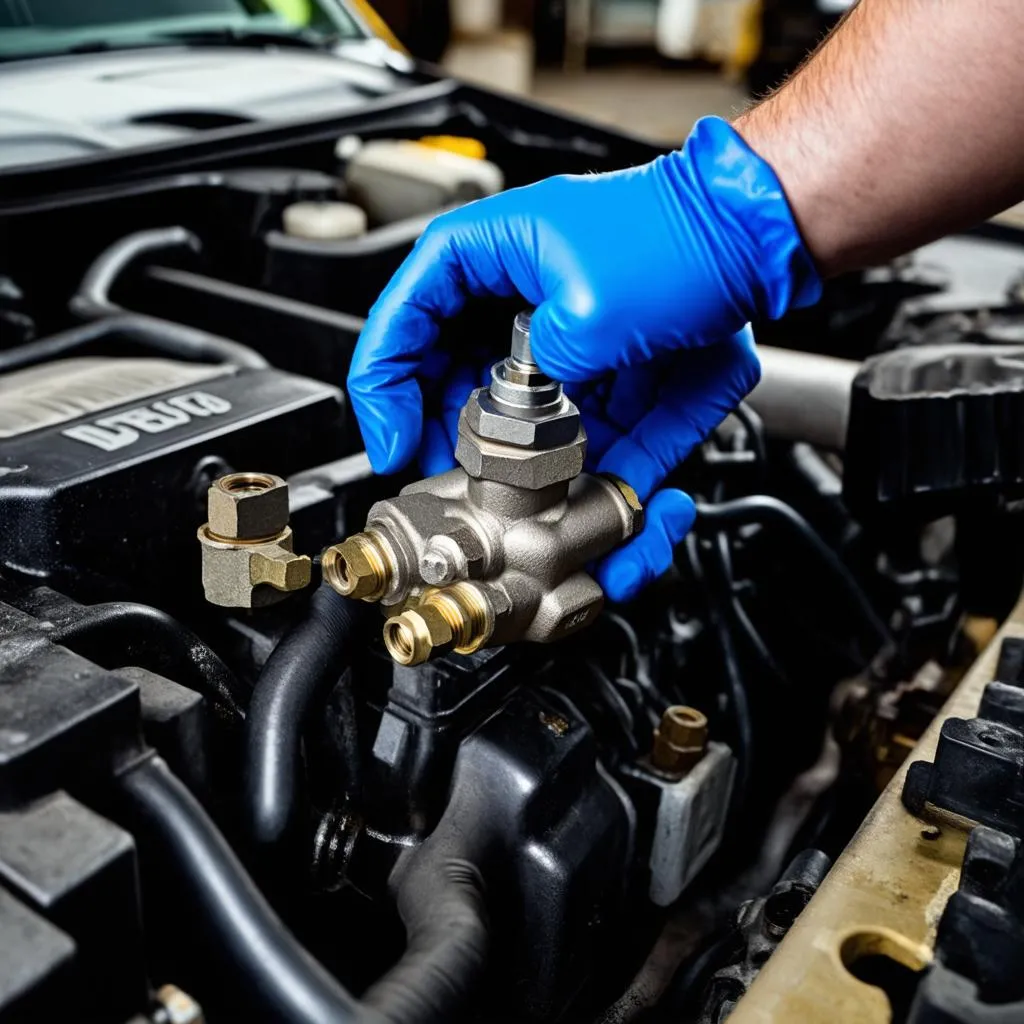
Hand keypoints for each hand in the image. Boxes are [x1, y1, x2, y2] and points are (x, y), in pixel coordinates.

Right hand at [348, 116, 819, 600]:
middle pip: (448, 388)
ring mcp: (557, 353)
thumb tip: (520, 434)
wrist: (759, 238)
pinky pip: (582, 446)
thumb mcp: (590, 311)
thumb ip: (538, 381)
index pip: (401, 326)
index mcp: (485, 255)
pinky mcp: (599, 389)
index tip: (394, 447)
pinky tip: (619, 505)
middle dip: (454, 445)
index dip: (385, 392)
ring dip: (526, 478)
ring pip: (513, 431)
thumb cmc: (684, 236)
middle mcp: (513, 307)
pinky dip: (594, 482)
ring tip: (544, 514)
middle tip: (462, 485)